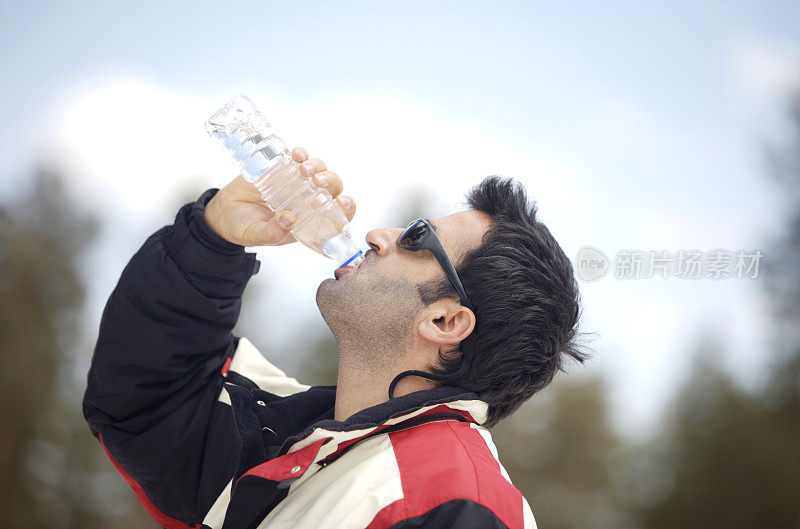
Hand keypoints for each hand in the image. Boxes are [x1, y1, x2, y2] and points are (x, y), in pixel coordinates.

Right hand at [204, 147, 355, 246]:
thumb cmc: (245, 228)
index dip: (347, 207)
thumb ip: (273, 232)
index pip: (339, 213)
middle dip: (331, 181)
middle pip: (332, 187)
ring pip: (319, 169)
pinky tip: (296, 154)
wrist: (223, 212)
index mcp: (310, 220)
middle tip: (318, 181)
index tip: (342, 202)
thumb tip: (289, 219)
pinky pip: (297, 158)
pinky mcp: (281, 167)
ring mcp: (296, 182)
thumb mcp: (258, 235)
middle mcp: (308, 200)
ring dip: (317, 166)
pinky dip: (300, 154)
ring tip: (304, 169)